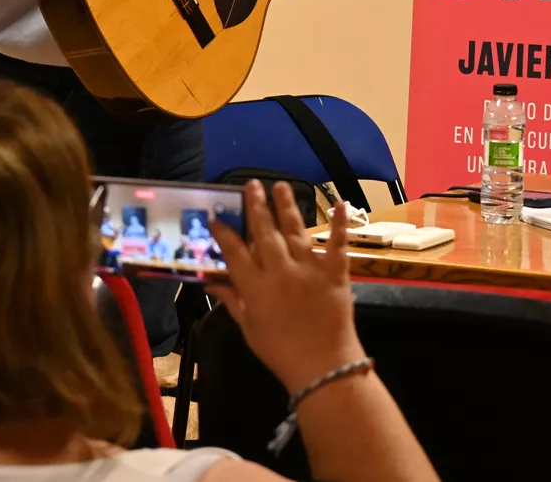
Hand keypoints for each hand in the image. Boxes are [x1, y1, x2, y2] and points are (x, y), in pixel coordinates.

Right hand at [209, 180, 365, 395]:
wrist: (322, 366)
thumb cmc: (280, 351)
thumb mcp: (249, 328)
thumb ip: (231, 300)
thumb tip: (211, 281)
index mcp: (257, 287)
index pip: (236, 252)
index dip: (225, 232)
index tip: (218, 216)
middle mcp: (281, 272)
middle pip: (265, 233)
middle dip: (256, 206)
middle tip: (251, 184)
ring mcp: (310, 269)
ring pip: (295, 231)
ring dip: (287, 206)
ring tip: (280, 185)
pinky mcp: (336, 273)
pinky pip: (338, 244)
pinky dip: (339, 224)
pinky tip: (339, 203)